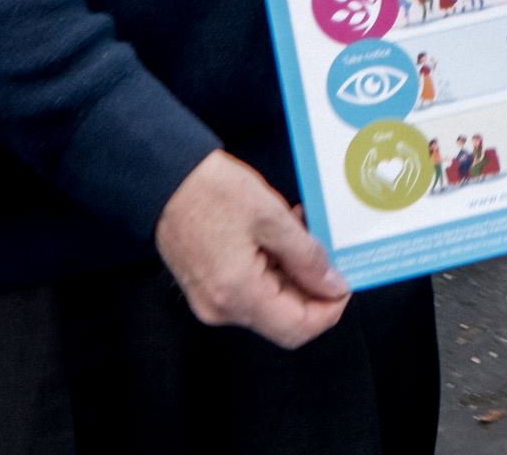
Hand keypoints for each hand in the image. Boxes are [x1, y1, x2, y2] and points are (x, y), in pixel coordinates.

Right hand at [154, 151, 349, 346]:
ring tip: (301, 231)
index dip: (329, 310)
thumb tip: (333, 285)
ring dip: (293, 275)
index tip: (343, 282)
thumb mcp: (271, 217)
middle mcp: (222, 308)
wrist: (162, 177)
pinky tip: (279, 238)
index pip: (298, 329)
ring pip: (270, 304)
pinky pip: (251, 292)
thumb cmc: (210, 191)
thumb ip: (307, 257)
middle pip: (284, 319)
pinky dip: (272, 270)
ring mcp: (212, 300)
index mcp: (239, 295)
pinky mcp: (207, 287)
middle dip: (312, 289)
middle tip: (325, 250)